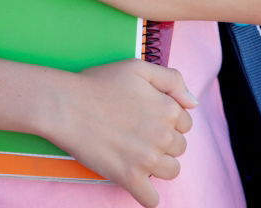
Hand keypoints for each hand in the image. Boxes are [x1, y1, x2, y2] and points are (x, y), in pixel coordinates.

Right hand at [49, 60, 195, 206]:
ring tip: (136, 152)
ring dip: (158, 165)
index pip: (185, 123)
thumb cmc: (99, 83)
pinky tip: (137, 181)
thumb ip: (171, 79)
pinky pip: (151, 200)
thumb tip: (193, 103)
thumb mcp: (138, 67)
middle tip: (138, 131)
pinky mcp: (130, 178)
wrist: (67, 105)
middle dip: (163, 141)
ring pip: (170, 172)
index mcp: (168, 108)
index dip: (167, 118)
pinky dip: (147, 195)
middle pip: (179, 148)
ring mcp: (147, 159)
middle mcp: (163, 135)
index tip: (147, 115)